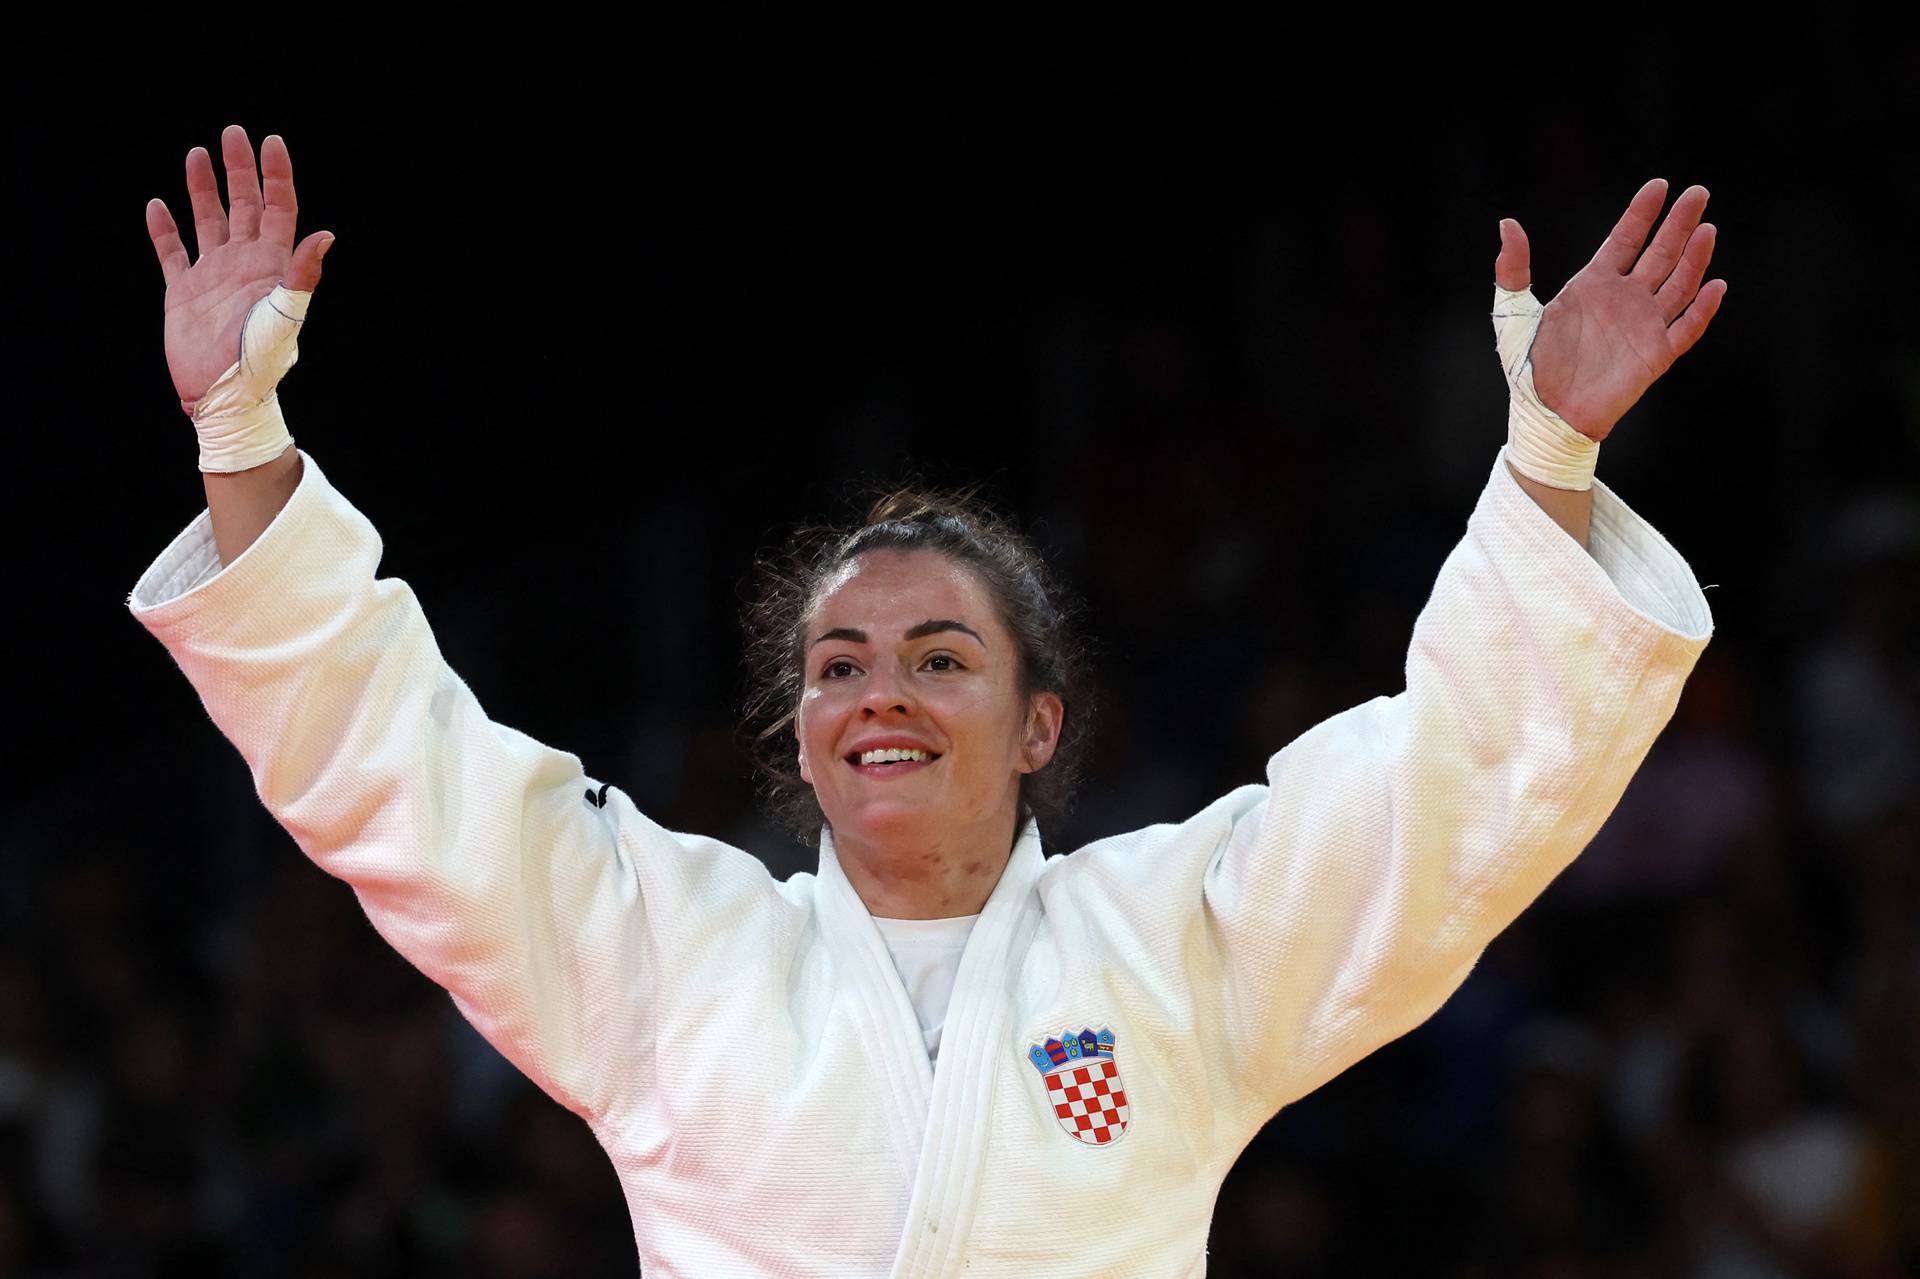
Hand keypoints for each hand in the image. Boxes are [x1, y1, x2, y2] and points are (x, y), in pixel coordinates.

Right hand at [146, 124, 332, 411]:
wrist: (224, 396)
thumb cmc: (260, 362)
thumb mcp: (286, 315)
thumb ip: (303, 274)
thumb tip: (327, 235)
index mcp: (272, 266)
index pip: (280, 209)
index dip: (276, 176)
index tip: (272, 141)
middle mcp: (244, 264)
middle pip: (244, 206)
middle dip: (240, 170)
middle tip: (233, 132)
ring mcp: (213, 275)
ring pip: (208, 221)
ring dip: (203, 189)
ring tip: (197, 154)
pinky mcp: (183, 292)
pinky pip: (172, 253)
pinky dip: (164, 230)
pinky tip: (157, 206)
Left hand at [1495, 178, 1726, 440]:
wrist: (1545, 416)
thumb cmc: (1528, 369)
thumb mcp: (1513, 314)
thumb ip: (1512, 269)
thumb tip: (1507, 223)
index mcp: (1592, 285)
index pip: (1624, 240)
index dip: (1641, 213)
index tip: (1659, 186)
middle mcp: (1623, 300)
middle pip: (1659, 253)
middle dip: (1679, 223)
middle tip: (1698, 192)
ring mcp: (1642, 326)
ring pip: (1678, 284)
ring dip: (1695, 257)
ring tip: (1707, 227)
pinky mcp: (1655, 354)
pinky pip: (1687, 328)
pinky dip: (1703, 308)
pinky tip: (1716, 284)